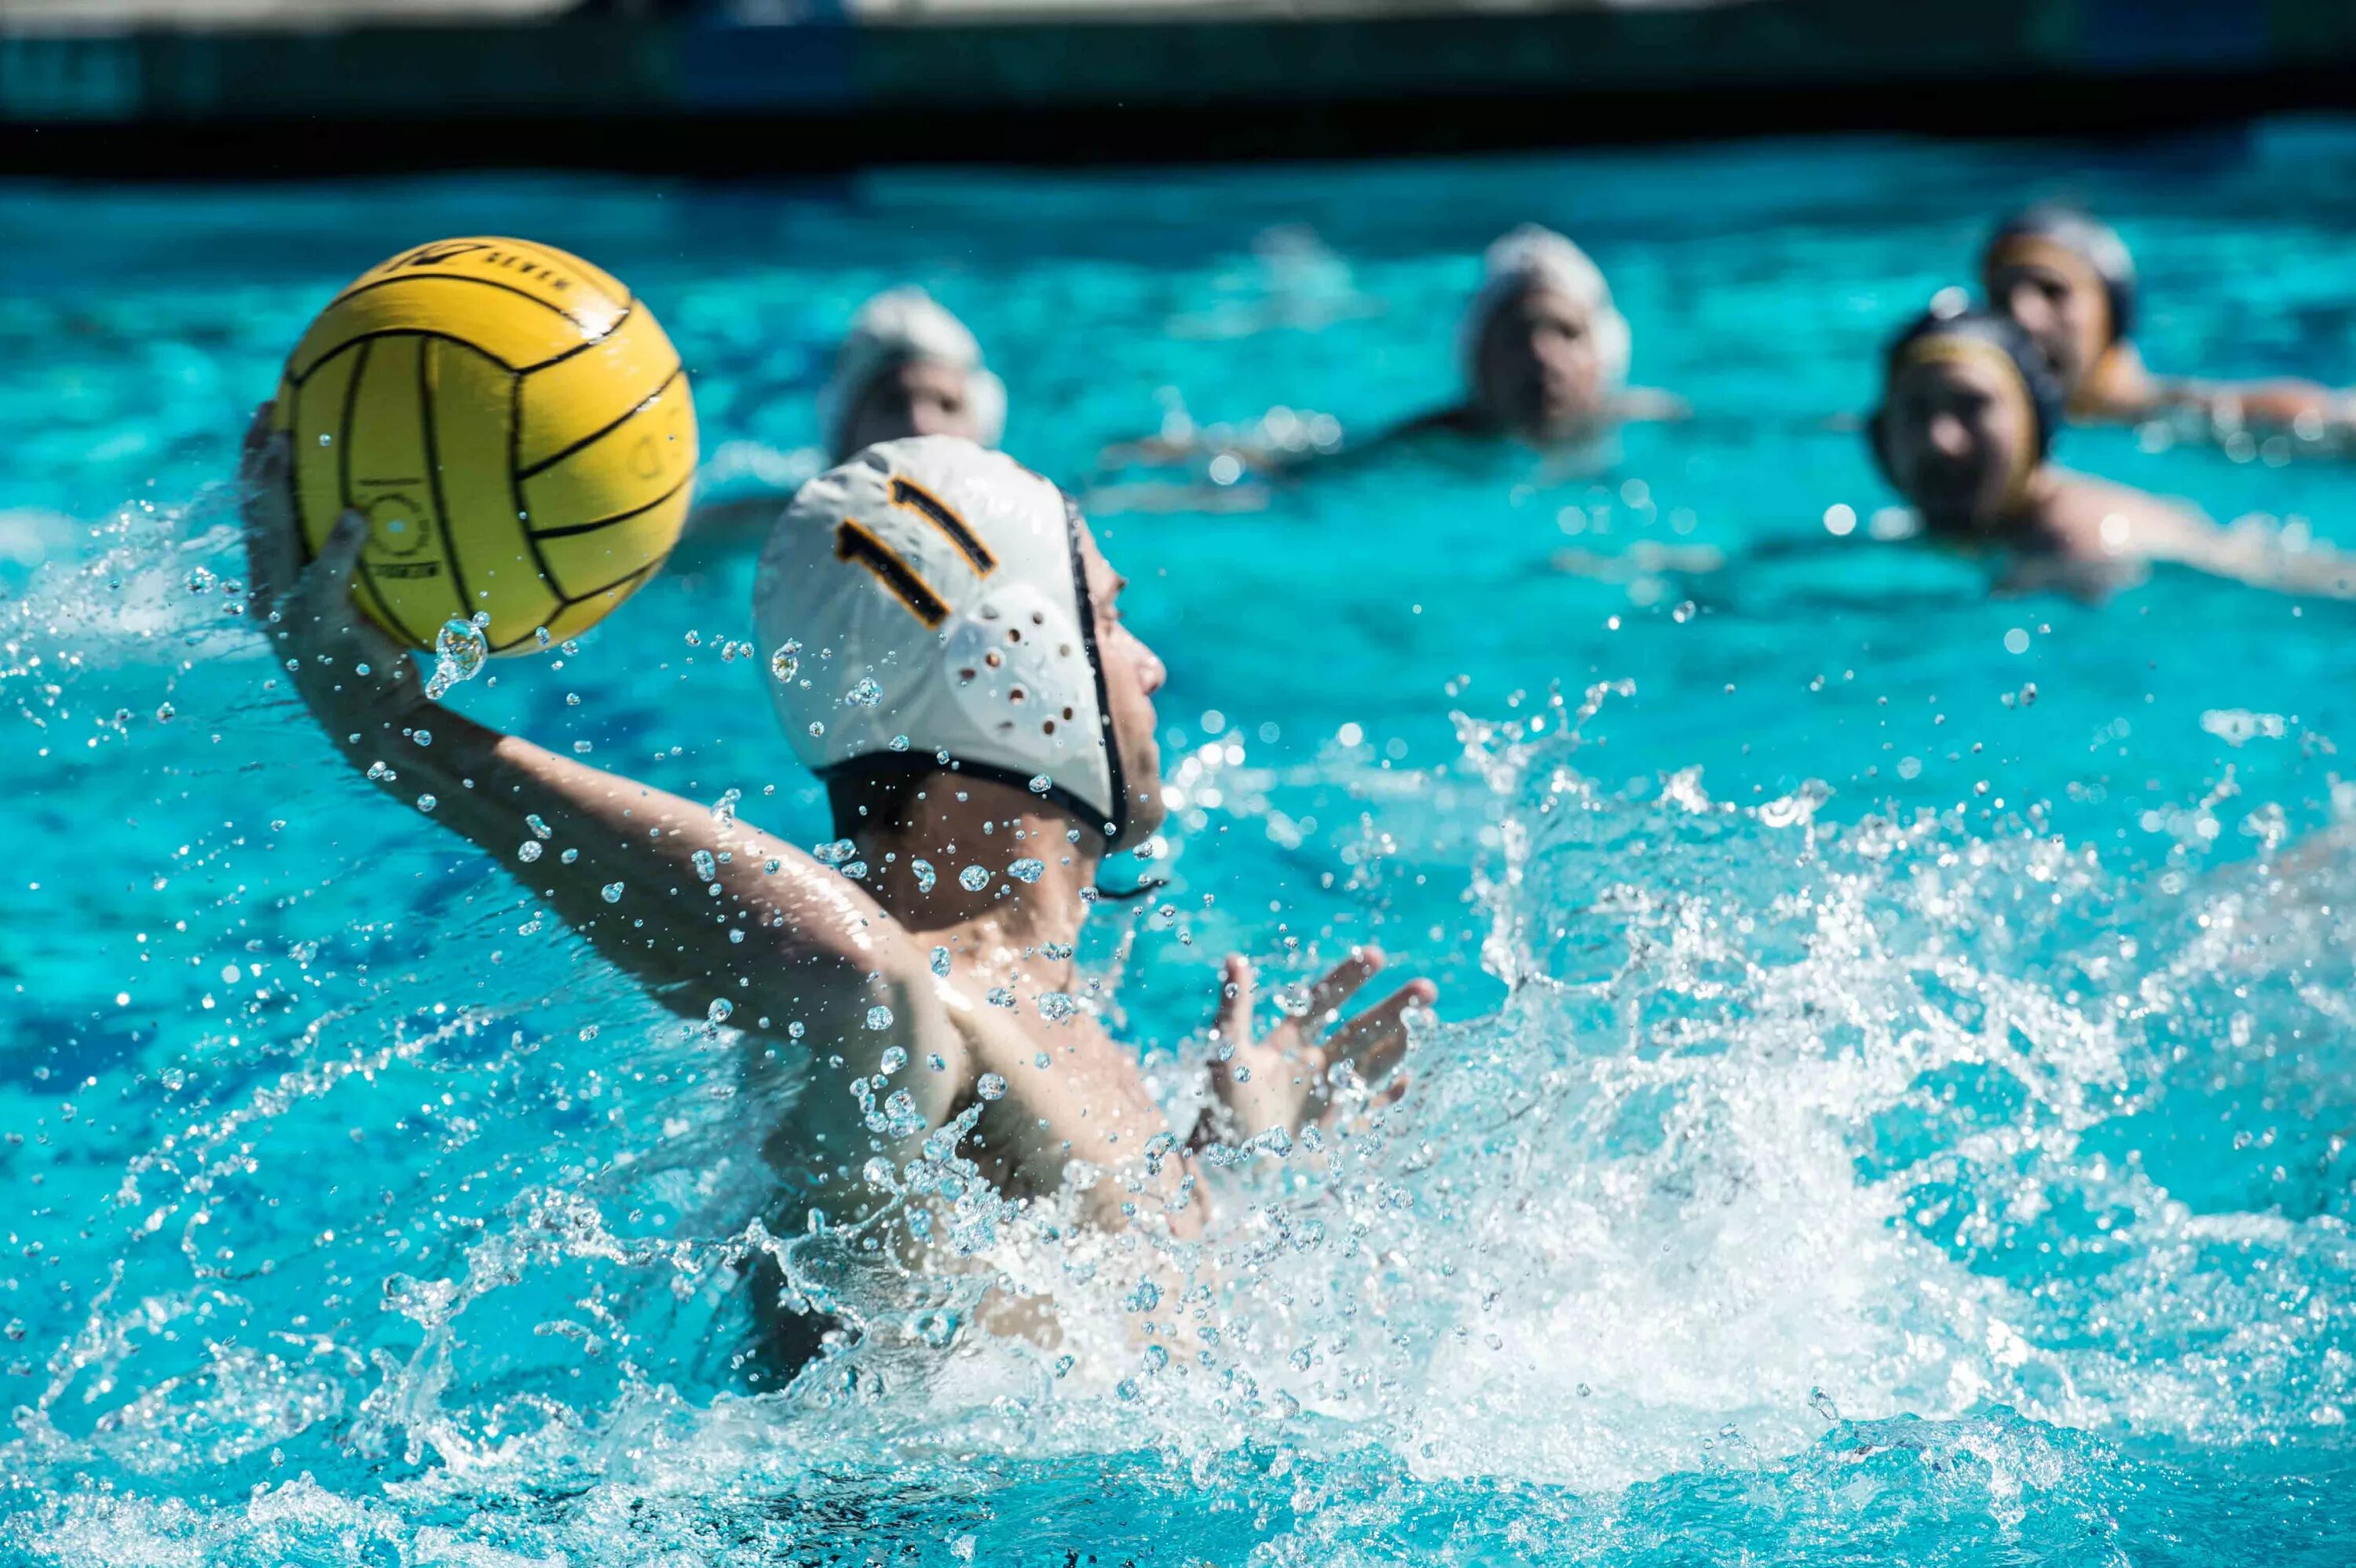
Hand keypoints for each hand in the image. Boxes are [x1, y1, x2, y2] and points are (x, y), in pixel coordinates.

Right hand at [240, 404, 420, 743]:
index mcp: (276, 585)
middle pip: (252, 512)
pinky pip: (323, 578)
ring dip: (276, 486)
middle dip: (256, 458)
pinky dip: (338, 548)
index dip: (257, 464)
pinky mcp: (317, 628)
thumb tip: (407, 517)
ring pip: (270, 535)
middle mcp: (270, 593)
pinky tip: (356, 518)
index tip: (270, 415)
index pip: (258, 513)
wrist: (380, 725)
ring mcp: (287, 611)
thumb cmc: (384, 666)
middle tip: (270, 410)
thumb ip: (373, 567)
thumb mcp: (373, 608)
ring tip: (289, 442)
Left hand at [1206, 945, 1433, 1141]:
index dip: (1350, 978)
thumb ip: (1234, 1006)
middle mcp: (1313, 1065)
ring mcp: (1328, 1096)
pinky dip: (1387, 1096)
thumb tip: (1235, 958)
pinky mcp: (1336, 1130)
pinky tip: (1406, 1080)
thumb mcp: (1226, 1053)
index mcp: (1288, 1042)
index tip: (1378, 954)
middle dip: (1393, 1009)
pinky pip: (1370, 1108)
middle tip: (1427, 988)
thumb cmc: (1221, 1111)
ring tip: (1422, 1022)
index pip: (1324, 1001)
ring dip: (1397, 1046)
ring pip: (1371, 1063)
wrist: (1225, 1171)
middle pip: (1360, 1029)